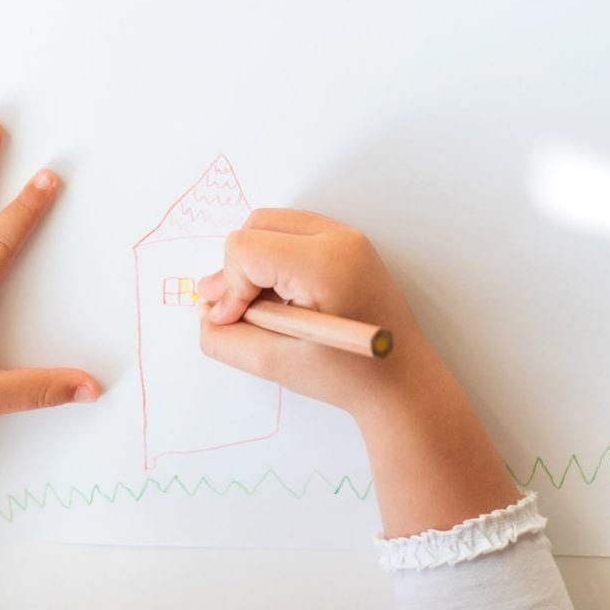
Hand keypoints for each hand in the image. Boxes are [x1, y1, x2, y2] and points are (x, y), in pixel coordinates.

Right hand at [197, 209, 520, 536]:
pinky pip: (291, 232)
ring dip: (255, 262)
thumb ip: (224, 339)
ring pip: (270, 225)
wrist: (403, 384)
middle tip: (241, 313)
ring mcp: (347, 236)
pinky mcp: (347, 243)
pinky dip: (275, 259)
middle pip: (255, 226)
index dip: (229, 286)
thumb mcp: (273, 365)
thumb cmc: (346, 378)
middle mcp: (338, 238)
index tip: (234, 321)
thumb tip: (205, 310)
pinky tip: (283, 298)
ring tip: (264, 308)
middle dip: (239, 269)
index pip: (245, 249)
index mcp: (324, 264)